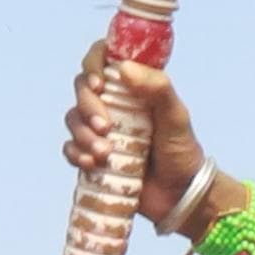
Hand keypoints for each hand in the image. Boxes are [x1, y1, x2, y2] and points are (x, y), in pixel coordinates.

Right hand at [63, 45, 209, 223]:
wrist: (182, 196)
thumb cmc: (183, 152)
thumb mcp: (177, 117)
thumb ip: (158, 88)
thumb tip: (124, 68)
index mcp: (133, 87)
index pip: (104, 59)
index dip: (94, 63)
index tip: (100, 84)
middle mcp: (114, 104)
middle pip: (83, 89)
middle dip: (88, 106)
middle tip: (106, 128)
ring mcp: (101, 130)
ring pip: (74, 119)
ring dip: (83, 134)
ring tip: (105, 154)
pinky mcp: (93, 154)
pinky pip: (71, 148)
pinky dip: (76, 153)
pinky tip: (91, 163)